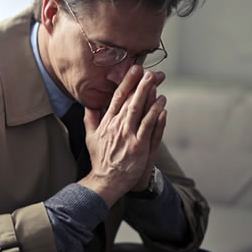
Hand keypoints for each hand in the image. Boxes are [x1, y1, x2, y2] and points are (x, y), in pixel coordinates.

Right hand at [78, 65, 166, 206]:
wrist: (106, 180)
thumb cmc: (100, 159)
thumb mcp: (90, 136)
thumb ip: (90, 118)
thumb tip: (89, 104)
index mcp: (107, 122)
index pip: (117, 98)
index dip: (127, 83)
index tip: (134, 71)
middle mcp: (117, 126)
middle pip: (130, 101)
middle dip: (140, 85)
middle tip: (149, 72)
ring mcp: (129, 136)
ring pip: (140, 111)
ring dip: (149, 96)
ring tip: (157, 84)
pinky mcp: (139, 146)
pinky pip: (149, 127)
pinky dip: (156, 115)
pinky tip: (162, 106)